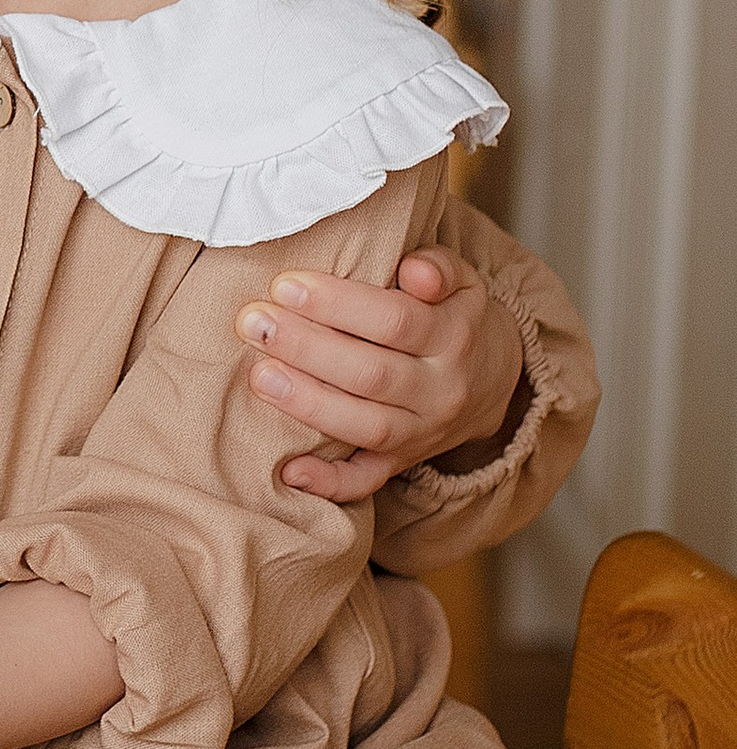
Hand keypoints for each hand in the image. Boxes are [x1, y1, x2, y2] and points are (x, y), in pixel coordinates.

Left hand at [237, 246, 522, 503]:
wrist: (493, 380)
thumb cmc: (452, 316)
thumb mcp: (460, 280)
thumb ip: (437, 265)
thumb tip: (413, 270)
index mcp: (454, 337)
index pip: (396, 321)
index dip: (338, 303)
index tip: (285, 285)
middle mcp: (441, 390)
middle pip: (373, 374)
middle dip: (307, 347)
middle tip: (254, 323)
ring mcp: (422, 433)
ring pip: (366, 426)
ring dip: (308, 403)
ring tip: (259, 375)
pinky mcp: (402, 462)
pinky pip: (368, 481)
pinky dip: (329, 483)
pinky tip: (288, 469)